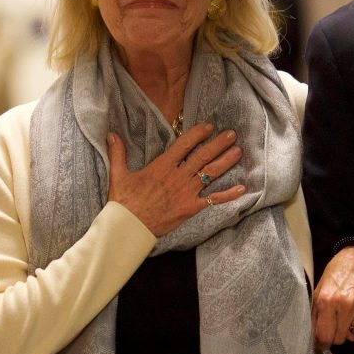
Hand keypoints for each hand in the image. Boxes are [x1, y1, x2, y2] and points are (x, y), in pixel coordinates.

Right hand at [106, 122, 244, 236]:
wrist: (128, 227)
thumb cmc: (123, 201)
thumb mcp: (118, 174)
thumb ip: (118, 152)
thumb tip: (111, 133)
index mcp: (162, 166)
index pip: (184, 144)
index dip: (198, 133)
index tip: (209, 126)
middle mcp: (177, 176)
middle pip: (202, 156)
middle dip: (218, 143)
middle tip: (232, 134)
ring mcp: (186, 192)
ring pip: (210, 174)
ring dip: (226, 161)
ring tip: (238, 151)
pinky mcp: (190, 208)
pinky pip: (213, 200)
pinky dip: (228, 194)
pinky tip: (242, 188)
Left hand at [312, 246, 353, 353]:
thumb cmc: (337, 272)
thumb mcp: (319, 289)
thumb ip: (315, 312)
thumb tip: (312, 336)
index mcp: (327, 299)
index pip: (324, 335)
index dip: (321, 343)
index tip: (321, 344)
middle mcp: (345, 303)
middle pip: (339, 338)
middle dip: (335, 335)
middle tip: (335, 327)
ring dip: (350, 332)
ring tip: (348, 320)